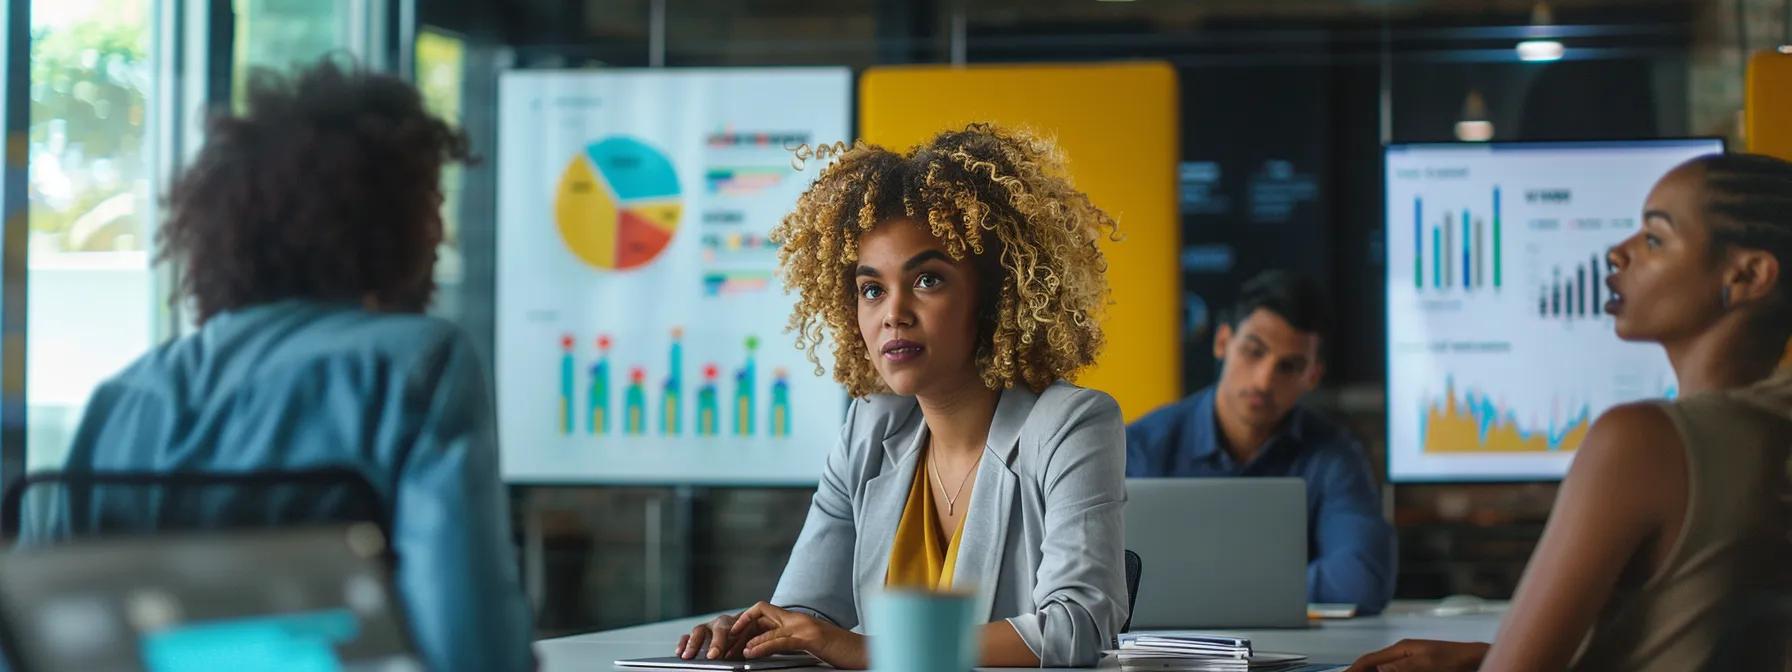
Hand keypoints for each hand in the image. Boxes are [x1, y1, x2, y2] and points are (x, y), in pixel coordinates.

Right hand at [676, 612, 766, 660]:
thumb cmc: (751, 635)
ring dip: (691, 644)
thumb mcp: (751, 640)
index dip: (718, 643)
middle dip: (704, 642)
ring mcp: (710, 627)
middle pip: (707, 630)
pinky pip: (689, 636)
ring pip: (698, 631)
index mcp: (735, 623)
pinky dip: (684, 644)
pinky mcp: (700, 634)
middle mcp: (720, 623)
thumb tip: (742, 656)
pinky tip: (680, 652)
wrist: (751, 627)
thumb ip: (744, 647)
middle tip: (696, 655)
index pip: (724, 630)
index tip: (714, 654)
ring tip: (685, 655)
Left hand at [731, 601, 868, 669]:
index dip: (746, 621)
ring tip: (733, 650)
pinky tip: (752, 653)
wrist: (865, 652)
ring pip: (767, 626)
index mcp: (798, 620)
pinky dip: (763, 646)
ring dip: (746, 639)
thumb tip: (772, 649)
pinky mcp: (811, 638)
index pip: (764, 612)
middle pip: (760, 613)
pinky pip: (781, 640)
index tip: (734, 637)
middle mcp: (799, 619)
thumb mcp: (811, 646)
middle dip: (740, 627)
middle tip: (727, 643)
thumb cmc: (841, 651)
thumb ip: (792, 643)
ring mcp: (805, 627)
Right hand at [1345, 639, 1489, 671]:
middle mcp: (1402, 654)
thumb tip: (1377, 671)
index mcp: (1401, 649)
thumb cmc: (1455, 659)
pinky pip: (1396, 670)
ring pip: (1383, 668)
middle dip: (1359, 671)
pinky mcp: (1419, 667)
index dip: (1353, 669)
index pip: (1369, 660)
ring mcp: (1410, 660)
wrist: (1475, 658)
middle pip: (1373, 665)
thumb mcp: (1426, 665)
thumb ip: (1401, 668)